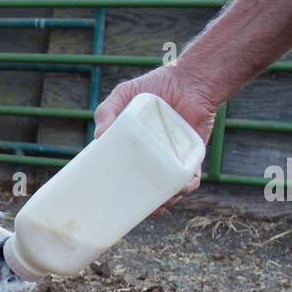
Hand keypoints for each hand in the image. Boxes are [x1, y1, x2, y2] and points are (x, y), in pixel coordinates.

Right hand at [93, 63, 220, 197]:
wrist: (192, 80)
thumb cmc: (157, 85)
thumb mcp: (124, 94)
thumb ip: (107, 110)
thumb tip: (99, 136)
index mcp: (134, 149)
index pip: (124, 175)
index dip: (120, 192)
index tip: (114, 203)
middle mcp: (152, 158)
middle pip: (146, 190)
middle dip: (145, 206)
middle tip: (141, 210)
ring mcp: (172, 159)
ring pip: (168, 190)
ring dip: (166, 201)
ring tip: (163, 201)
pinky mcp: (191, 157)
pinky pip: (190, 180)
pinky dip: (186, 187)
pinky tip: (181, 188)